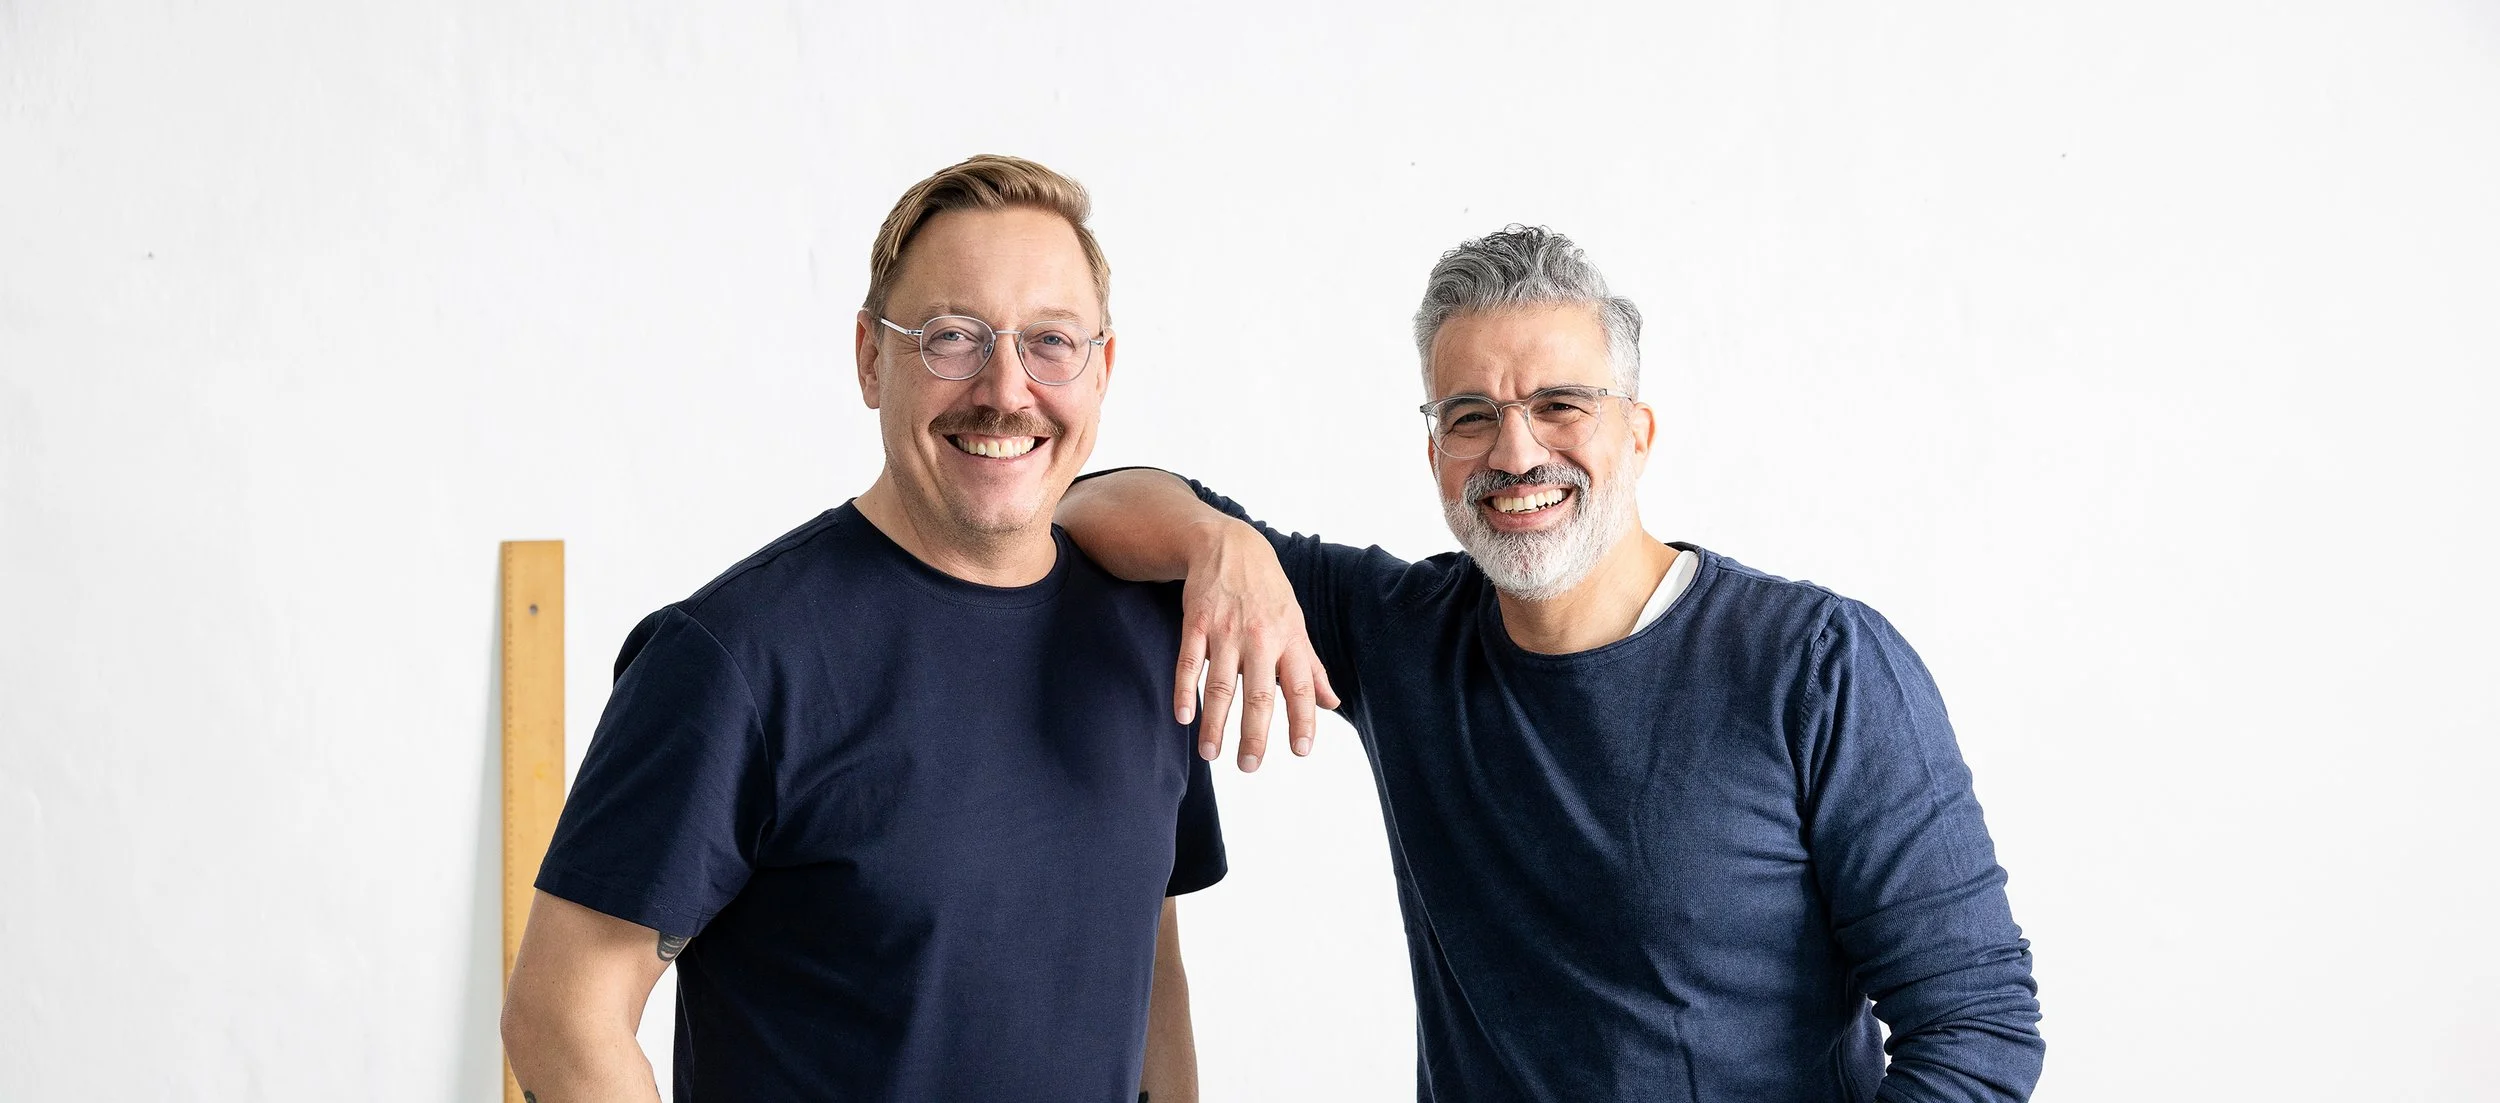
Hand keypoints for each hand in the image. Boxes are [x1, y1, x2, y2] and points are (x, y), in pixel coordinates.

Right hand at [1173, 519, 1340, 770]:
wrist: (1229, 545)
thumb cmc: (1268, 592)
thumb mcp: (1297, 624)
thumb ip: (1311, 667)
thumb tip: (1332, 704)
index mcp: (1289, 640)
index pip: (1301, 687)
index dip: (1303, 720)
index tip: (1302, 751)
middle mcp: (1260, 638)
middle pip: (1260, 694)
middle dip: (1255, 734)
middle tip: (1250, 767)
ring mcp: (1226, 631)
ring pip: (1221, 685)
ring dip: (1216, 723)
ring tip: (1212, 754)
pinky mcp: (1196, 624)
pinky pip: (1189, 663)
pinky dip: (1185, 691)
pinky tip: (1184, 717)